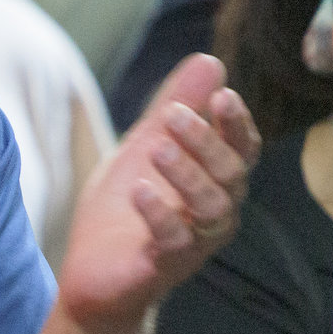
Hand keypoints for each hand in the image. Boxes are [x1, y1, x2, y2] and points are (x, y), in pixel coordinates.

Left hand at [55, 53, 259, 323]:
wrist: (89, 272)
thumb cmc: (123, 209)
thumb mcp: (144, 146)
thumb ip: (176, 106)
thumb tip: (211, 61)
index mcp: (214, 181)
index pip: (243, 149)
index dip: (237, 124)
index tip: (221, 96)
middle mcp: (214, 212)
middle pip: (232, 174)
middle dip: (206, 141)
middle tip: (172, 114)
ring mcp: (194, 242)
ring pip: (214, 208)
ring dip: (188, 174)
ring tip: (157, 148)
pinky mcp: (165, 266)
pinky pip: (176, 241)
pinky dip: (160, 214)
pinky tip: (140, 190)